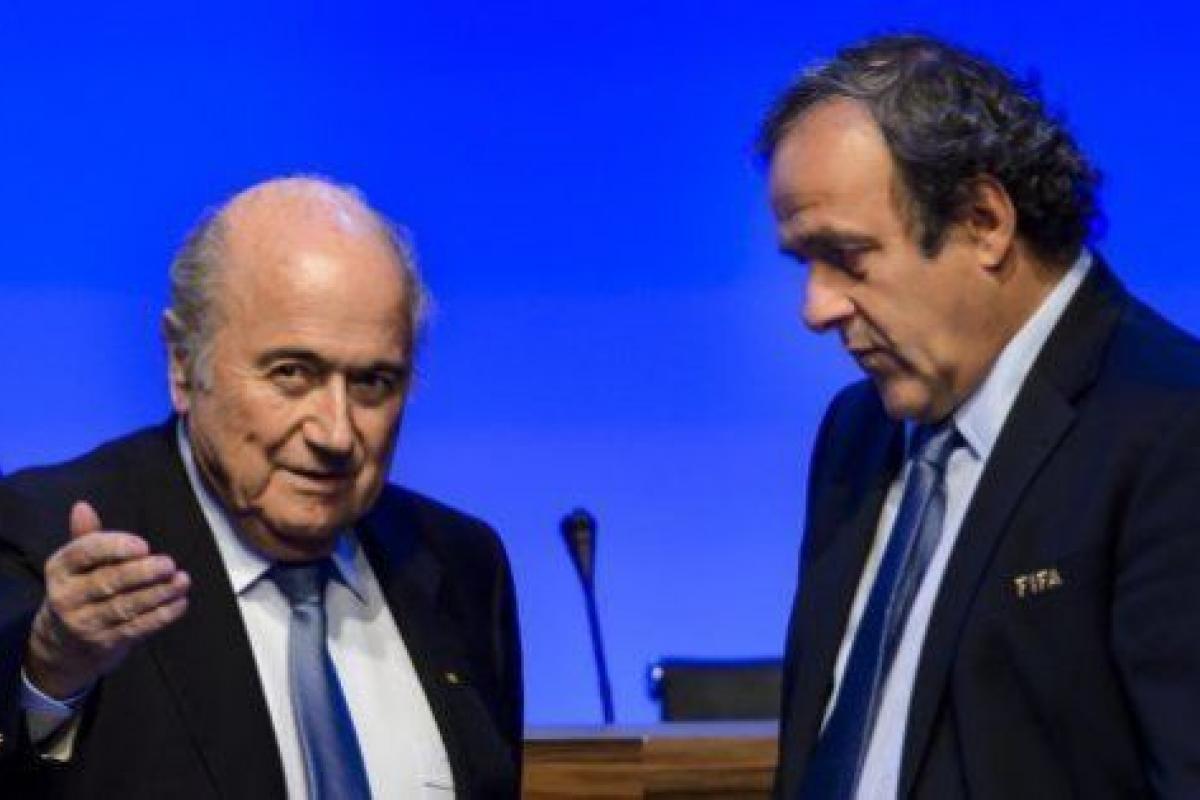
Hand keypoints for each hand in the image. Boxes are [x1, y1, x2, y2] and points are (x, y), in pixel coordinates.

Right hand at [24, 501, 190, 699]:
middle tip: (169, 564)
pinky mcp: (103, 644)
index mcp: (59, 569)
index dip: (114, 547)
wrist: (63, 644)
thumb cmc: (80, 589)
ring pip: (124, 607)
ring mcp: (83, 623)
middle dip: (141, 573)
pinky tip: (180, 602)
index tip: (143, 545)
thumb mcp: (77, 564)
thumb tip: (82, 506)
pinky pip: (135, 628)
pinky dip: (161, 616)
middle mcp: (66, 597)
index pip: (84, 553)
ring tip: (182, 580)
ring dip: (158, 594)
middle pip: (107, 582)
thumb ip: (86, 536)